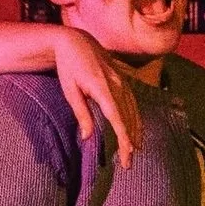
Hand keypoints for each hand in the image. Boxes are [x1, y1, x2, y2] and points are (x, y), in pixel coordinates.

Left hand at [49, 27, 139, 163]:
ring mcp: (121, 81)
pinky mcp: (122, 79)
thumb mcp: (70, 91)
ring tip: (135, 151)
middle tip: (129, 163)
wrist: (75, 41)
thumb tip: (87, 137)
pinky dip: (135, 118)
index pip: (117, 117)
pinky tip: (136, 130)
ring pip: (133, 110)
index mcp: (102, 88)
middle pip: (128, 117)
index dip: (123, 136)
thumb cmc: (68, 68)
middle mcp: (116, 84)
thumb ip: (81, 113)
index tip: (128, 152)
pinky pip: (133, 101)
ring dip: (135, 131)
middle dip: (130, 141)